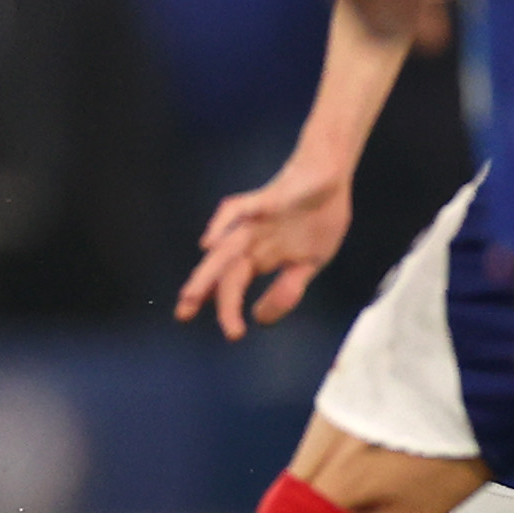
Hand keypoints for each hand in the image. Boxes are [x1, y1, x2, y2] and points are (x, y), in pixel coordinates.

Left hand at [178, 157, 355, 341]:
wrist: (330, 179)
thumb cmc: (317, 219)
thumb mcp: (308, 265)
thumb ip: (286, 291)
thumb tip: (260, 319)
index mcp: (259, 257)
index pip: (234, 285)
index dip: (228, 308)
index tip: (233, 333)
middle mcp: (250, 241)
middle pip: (222, 269)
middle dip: (202, 292)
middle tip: (183, 314)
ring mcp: (255, 222)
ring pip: (225, 248)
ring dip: (207, 271)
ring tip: (190, 294)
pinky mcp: (264, 200)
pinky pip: (237, 210)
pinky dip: (221, 224)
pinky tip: (209, 242)